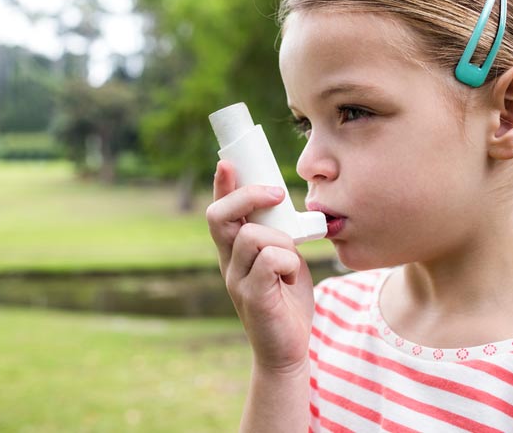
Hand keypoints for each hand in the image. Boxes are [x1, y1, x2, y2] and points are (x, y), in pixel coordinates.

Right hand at [206, 160, 313, 372]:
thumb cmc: (287, 302)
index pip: (221, 211)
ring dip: (281, 241)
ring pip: (252, 235)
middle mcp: (228, 262)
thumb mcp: (283, 261)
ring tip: (292, 262)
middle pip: (220, 216)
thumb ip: (278, 237)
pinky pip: (269, 260)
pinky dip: (288, 263)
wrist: (288, 349)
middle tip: (277, 193)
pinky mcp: (251, 296)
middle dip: (248, 196)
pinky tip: (292, 280)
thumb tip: (283, 208)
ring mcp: (236, 279)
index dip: (222, 186)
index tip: (228, 163)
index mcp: (234, 251)